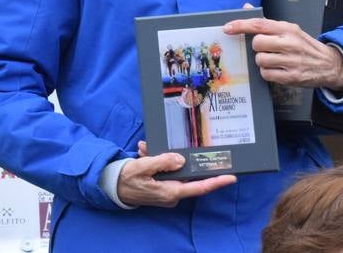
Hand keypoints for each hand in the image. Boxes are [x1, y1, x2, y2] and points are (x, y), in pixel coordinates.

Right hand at [115, 141, 235, 206]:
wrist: (111, 187)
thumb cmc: (126, 179)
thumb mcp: (142, 167)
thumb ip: (162, 162)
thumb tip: (180, 160)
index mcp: (170, 192)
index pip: (199, 187)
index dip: (216, 182)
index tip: (231, 176)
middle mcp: (172, 194)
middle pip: (185, 174)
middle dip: (175, 157)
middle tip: (154, 149)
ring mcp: (167, 191)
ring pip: (173, 170)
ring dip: (160, 159)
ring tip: (144, 150)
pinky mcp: (162, 187)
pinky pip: (165, 172)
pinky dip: (156, 161)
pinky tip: (144, 152)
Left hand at [223, 16, 342, 89]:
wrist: (330, 65)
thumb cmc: (305, 46)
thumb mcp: (290, 30)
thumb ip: (266, 22)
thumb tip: (246, 7)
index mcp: (287, 29)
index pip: (259, 24)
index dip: (240, 25)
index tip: (227, 28)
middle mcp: (289, 43)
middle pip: (257, 43)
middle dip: (257, 48)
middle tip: (267, 50)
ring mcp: (291, 60)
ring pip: (260, 60)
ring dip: (262, 62)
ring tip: (275, 61)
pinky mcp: (292, 77)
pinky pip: (266, 74)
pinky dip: (268, 73)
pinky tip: (277, 70)